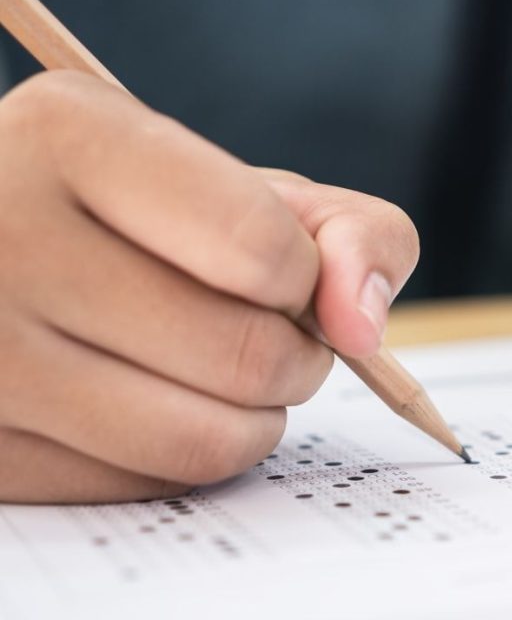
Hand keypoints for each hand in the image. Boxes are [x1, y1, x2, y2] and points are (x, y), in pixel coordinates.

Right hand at [0, 72, 418, 503]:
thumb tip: (363, 326)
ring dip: (254, 419)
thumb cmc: (146, 222)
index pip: (263, 249)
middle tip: (268, 334)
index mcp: (73, 138)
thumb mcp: (240, 187)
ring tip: (224, 374)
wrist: (7, 258)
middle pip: (247, 356)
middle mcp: (2, 238)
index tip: (287, 276)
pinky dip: (184, 456)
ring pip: (202, 441)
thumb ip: (345, 231)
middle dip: (296, 356)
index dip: (305, 278)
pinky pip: (146, 487)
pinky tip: (153, 404)